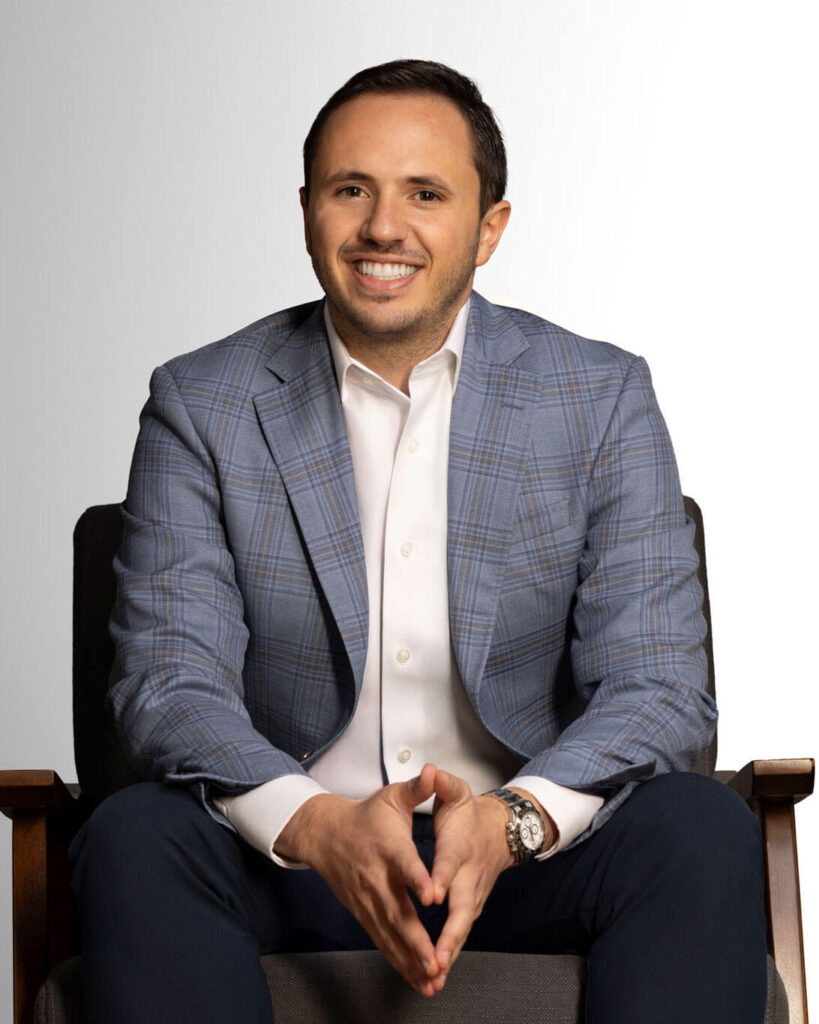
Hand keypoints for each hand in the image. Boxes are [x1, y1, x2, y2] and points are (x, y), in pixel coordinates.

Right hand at [274, 763, 442, 996]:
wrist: (325, 835)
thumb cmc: (365, 815)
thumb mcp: (391, 796)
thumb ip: (417, 788)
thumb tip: (434, 771)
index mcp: (389, 848)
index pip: (405, 864)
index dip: (418, 879)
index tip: (433, 896)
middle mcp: (377, 879)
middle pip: (398, 913)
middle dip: (417, 941)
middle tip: (436, 962)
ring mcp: (369, 901)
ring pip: (391, 935)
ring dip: (410, 960)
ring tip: (432, 981)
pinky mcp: (364, 914)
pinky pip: (383, 942)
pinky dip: (399, 963)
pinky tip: (417, 980)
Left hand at [426, 770, 517, 986]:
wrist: (499, 831)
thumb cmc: (470, 813)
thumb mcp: (457, 792)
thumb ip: (442, 784)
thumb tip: (432, 771)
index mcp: (460, 848)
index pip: (450, 864)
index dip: (441, 877)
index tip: (431, 894)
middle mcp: (469, 877)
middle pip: (462, 909)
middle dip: (450, 935)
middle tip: (437, 957)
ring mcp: (473, 896)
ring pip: (461, 929)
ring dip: (449, 953)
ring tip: (433, 976)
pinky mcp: (470, 909)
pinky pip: (458, 935)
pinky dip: (449, 956)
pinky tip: (435, 976)